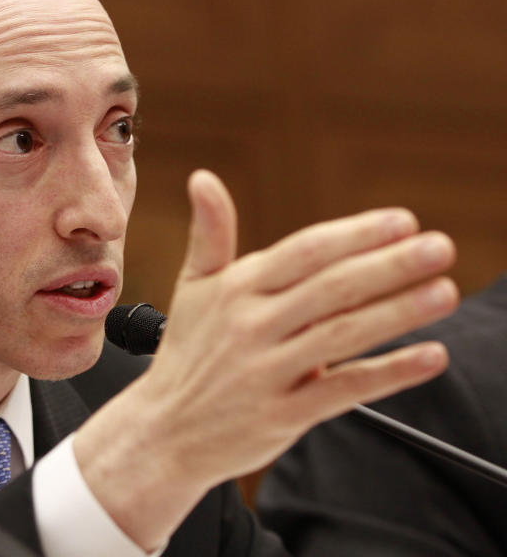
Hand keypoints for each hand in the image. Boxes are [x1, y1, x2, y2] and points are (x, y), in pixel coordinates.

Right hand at [74, 170, 456, 549]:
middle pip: (330, 289)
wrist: (165, 431)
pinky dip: (390, 373)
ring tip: (444, 292)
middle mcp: (250, 326)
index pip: (304, 252)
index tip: (402, 222)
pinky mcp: (283, 414)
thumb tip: (203, 178)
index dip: (355, 234)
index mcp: (235, 289)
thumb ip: (210, 233)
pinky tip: (429, 356)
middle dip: (390, 266)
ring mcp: (266, 371)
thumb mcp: (192, 288)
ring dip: (398, 312)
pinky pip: (344, 391)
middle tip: (439, 247)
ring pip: (342, 335)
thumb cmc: (188, 353)